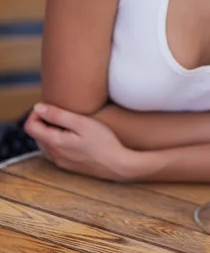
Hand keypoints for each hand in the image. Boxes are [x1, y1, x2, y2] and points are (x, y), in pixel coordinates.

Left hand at [24, 103, 142, 180]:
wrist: (118, 165)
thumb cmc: (103, 141)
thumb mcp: (82, 123)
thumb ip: (58, 115)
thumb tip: (38, 108)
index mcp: (54, 143)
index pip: (30, 127)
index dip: (36, 113)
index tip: (51, 105)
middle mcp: (54, 155)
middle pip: (36, 134)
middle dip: (44, 120)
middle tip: (62, 110)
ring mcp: (61, 162)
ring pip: (45, 142)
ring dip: (50, 130)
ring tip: (69, 121)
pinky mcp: (68, 165)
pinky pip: (54, 150)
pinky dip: (58, 139)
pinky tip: (74, 134)